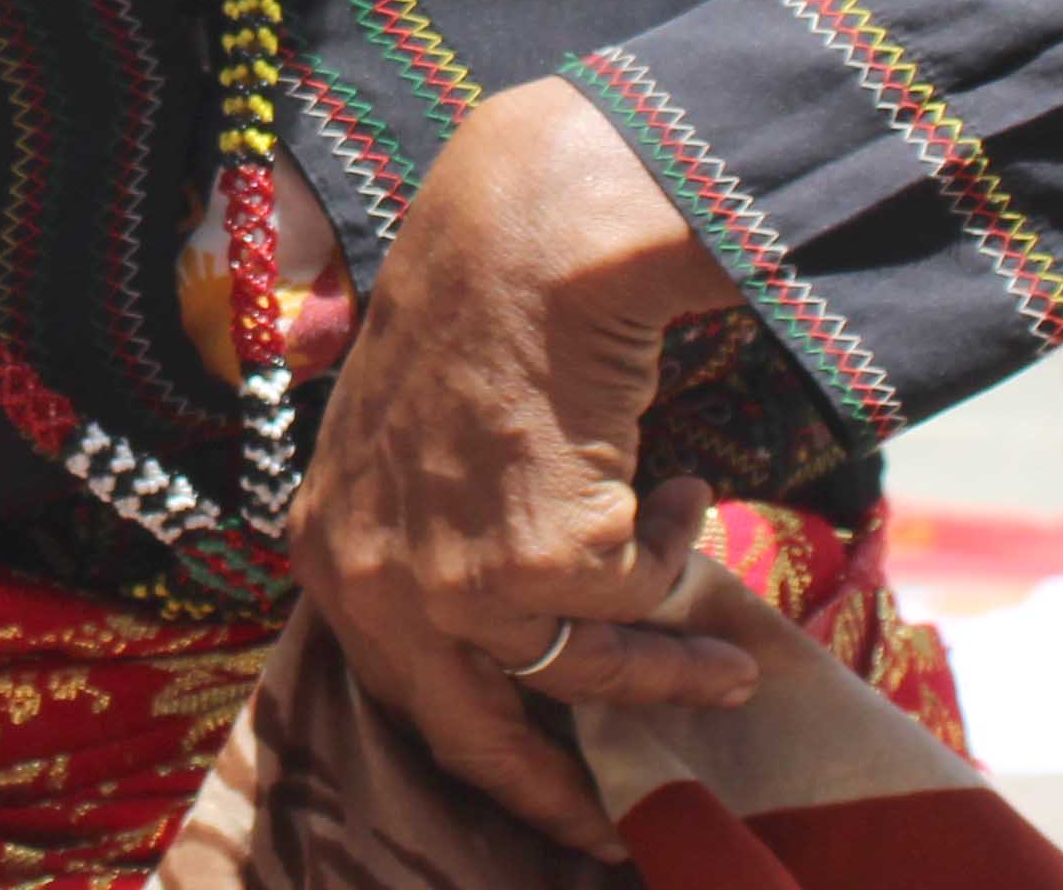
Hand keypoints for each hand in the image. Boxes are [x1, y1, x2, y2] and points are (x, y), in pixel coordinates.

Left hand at [289, 78, 753, 857]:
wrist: (525, 239)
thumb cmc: (473, 312)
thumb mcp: (399, 442)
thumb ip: (423, 536)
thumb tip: (500, 634)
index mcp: (330, 554)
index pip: (405, 697)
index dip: (485, 749)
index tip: (544, 790)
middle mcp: (376, 586)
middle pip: (478, 732)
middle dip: (562, 786)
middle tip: (617, 823)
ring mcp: (458, 582)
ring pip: (589, 666)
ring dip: (674, 669)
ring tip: (733, 666)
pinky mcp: (547, 563)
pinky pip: (640, 593)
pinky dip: (672, 548)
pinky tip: (679, 490)